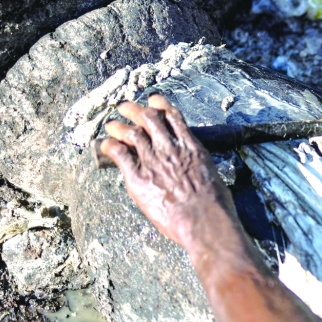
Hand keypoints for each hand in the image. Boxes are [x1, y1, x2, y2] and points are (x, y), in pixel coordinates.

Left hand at [100, 95, 236, 250]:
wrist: (204, 221)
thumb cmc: (215, 205)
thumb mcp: (212, 175)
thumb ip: (197, 165)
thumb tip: (195, 167)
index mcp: (191, 147)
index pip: (173, 117)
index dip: (160, 105)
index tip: (154, 100)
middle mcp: (170, 149)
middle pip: (149, 118)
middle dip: (135, 110)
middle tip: (125, 107)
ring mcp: (153, 162)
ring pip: (131, 133)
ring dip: (119, 126)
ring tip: (111, 124)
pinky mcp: (138, 178)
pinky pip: (119, 155)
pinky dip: (111, 146)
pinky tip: (106, 145)